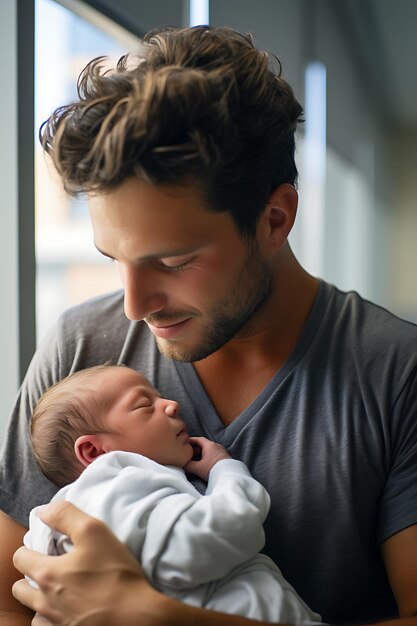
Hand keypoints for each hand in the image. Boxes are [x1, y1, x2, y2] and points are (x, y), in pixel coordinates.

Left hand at [12, 501, 168, 625]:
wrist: (137, 615)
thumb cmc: (115, 573)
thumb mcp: (94, 531)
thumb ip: (65, 515)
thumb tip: (43, 511)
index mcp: (47, 574)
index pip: (20, 558)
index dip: (29, 548)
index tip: (46, 545)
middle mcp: (45, 601)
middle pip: (20, 588)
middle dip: (30, 575)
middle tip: (50, 566)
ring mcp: (55, 622)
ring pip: (33, 609)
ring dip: (39, 598)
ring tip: (59, 589)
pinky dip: (52, 617)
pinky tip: (67, 608)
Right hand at [184, 437, 230, 480]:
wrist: (229, 476)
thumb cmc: (213, 469)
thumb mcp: (198, 468)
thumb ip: (188, 465)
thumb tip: (181, 464)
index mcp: (210, 445)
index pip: (198, 439)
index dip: (191, 440)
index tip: (184, 443)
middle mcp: (216, 446)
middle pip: (203, 445)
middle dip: (194, 449)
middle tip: (187, 454)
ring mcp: (221, 452)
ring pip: (208, 451)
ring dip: (200, 455)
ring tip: (193, 461)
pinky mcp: (224, 459)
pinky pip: (213, 455)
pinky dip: (206, 458)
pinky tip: (203, 465)